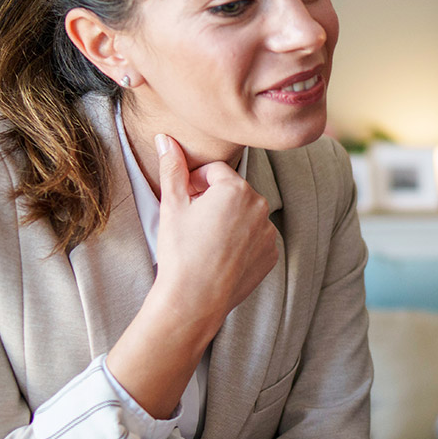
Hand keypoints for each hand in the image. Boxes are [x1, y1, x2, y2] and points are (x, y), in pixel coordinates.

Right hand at [148, 133, 278, 335]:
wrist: (194, 299)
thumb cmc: (180, 251)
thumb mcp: (172, 205)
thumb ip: (172, 168)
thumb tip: (166, 139)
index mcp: (237, 188)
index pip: (215, 171)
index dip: (194, 182)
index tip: (183, 199)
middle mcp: (260, 206)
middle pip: (232, 191)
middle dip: (213, 199)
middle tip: (192, 221)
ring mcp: (269, 232)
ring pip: (245, 215)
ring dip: (228, 219)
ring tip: (205, 240)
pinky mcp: (271, 255)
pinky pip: (255, 238)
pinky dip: (240, 241)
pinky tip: (220, 254)